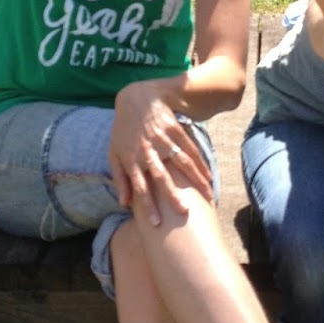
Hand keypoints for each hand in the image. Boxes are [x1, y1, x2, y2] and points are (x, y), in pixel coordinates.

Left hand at [110, 79, 212, 226]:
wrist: (137, 99)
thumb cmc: (124, 130)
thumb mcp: (115, 153)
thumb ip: (120, 178)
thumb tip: (124, 203)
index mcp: (131, 159)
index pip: (140, 187)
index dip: (148, 205)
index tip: (157, 223)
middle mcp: (147, 151)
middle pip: (161, 177)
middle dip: (172, 195)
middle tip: (184, 212)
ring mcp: (162, 139)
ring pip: (181, 163)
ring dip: (195, 180)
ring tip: (207, 196)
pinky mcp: (175, 129)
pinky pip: (190, 149)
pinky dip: (200, 164)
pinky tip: (208, 177)